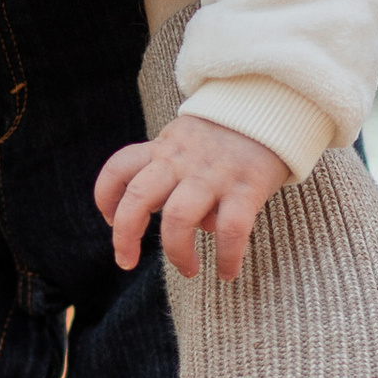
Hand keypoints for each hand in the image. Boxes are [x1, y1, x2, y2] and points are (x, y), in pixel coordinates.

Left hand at [95, 109, 290, 281]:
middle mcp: (181, 161)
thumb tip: (195, 226)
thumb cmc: (228, 134)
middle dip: (125, 236)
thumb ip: (178, 175)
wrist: (272, 106)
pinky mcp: (247, 187)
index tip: (111, 220)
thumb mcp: (189, 140)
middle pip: (138, 198)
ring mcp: (213, 174)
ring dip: (177, 252)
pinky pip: (231, 230)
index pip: (120, 167)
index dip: (106, 196)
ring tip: (188, 270)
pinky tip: (228, 272)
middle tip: (127, 261)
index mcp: (164, 148)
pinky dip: (227, 257)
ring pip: (178, 218)